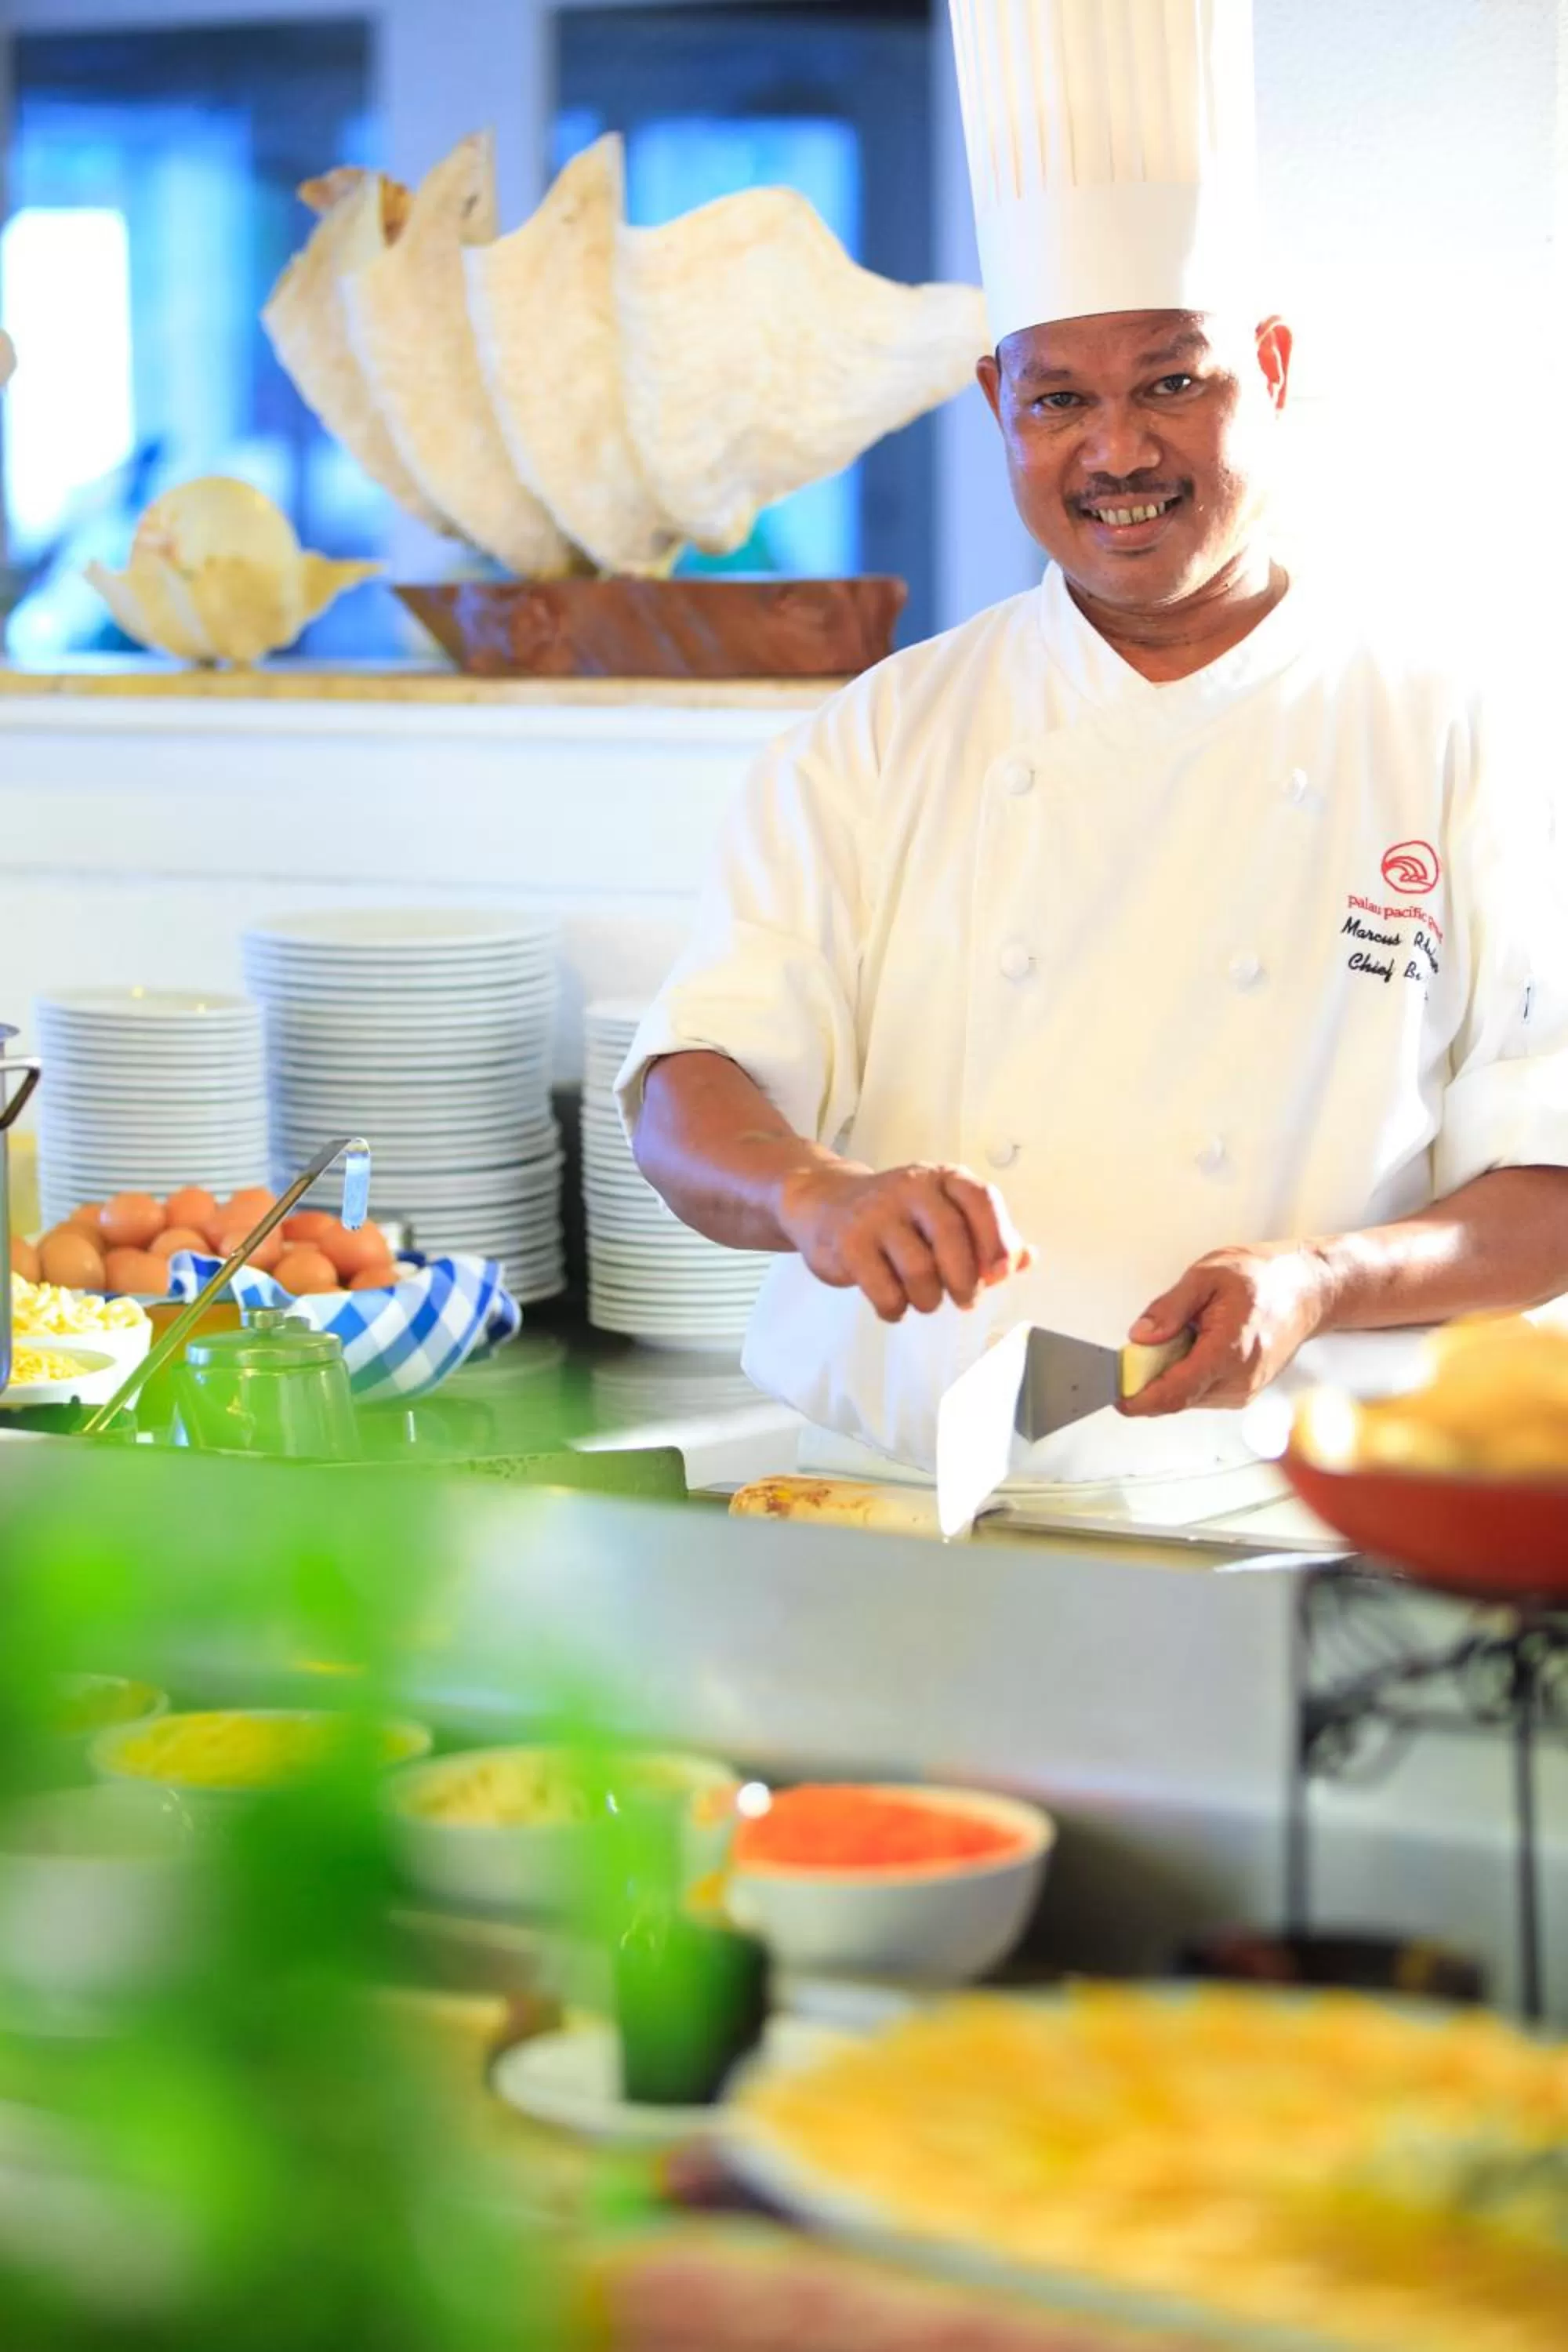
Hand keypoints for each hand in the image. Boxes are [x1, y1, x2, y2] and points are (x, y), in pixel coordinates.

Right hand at [776, 1162, 1031, 1323]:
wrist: (825, 1205)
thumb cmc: (897, 1216)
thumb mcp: (944, 1214)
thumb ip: (987, 1236)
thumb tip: (1027, 1259)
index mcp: (942, 1178)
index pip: (980, 1200)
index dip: (997, 1239)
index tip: (1000, 1274)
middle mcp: (910, 1187)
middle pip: (951, 1238)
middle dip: (965, 1281)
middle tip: (964, 1299)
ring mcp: (876, 1213)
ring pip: (920, 1271)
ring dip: (929, 1299)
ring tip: (923, 1298)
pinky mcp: (849, 1243)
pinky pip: (885, 1291)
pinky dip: (895, 1308)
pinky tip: (894, 1303)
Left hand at [1120, 1242, 1332, 1414]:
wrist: (1308, 1291)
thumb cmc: (1264, 1279)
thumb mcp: (1207, 1276)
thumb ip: (1170, 1308)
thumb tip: (1140, 1337)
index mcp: (1229, 1350)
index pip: (1174, 1392)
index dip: (1138, 1399)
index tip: (1115, 1395)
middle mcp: (1239, 1379)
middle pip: (1175, 1397)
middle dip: (1150, 1378)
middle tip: (1148, 1342)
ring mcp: (1244, 1390)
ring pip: (1187, 1396)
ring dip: (1171, 1374)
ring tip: (1189, 1333)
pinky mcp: (1243, 1392)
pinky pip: (1201, 1392)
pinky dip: (1188, 1373)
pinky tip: (1200, 1344)